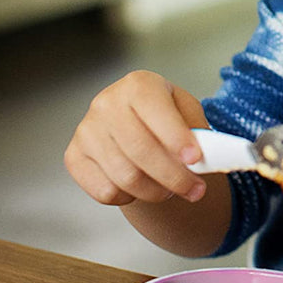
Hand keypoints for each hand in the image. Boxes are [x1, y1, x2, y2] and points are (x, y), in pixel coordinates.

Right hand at [65, 70, 208, 206]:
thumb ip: (197, 130)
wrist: (135, 123)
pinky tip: (142, 186)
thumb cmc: (165, 116)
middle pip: (141, 151)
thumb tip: (208, 158)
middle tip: (195, 190)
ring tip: (171, 189)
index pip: (156, 112)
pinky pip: (105, 191)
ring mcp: (86, 130)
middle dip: (173, 176)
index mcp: (139, 85)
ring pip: (125, 176)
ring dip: (156, 191)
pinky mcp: (74, 157)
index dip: (176, 138)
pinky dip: (130, 197)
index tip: (196, 159)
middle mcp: (107, 103)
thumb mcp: (186, 112)